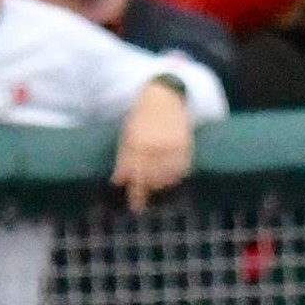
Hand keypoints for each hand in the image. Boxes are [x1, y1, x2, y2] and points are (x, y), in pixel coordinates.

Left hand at [113, 81, 194, 211]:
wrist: (164, 97)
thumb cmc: (141, 118)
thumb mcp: (127, 136)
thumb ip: (123, 159)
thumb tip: (118, 182)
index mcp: (137, 143)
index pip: (136, 175)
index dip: (136, 194)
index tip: (137, 207)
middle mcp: (156, 146)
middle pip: (152, 179)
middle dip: (149, 192)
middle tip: (146, 201)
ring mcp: (172, 146)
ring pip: (169, 176)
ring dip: (162, 186)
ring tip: (157, 189)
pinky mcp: (186, 146)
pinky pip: (182, 169)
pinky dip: (176, 177)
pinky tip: (171, 180)